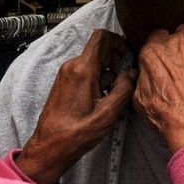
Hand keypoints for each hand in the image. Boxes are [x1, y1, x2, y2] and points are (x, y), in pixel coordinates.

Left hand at [15, 29, 134, 183]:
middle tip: (120, 84)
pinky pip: (85, 73)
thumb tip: (132, 74)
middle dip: (114, 63)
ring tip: (109, 98)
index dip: (118, 42)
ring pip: (94, 63)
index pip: (101, 37)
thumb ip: (124, 89)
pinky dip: (97, 82)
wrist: (51, 146)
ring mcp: (66, 74)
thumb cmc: (76, 133)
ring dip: (106, 75)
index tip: (125, 57)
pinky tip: (99, 101)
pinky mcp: (64, 83)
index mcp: (82, 69)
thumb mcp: (108, 112)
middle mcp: (72, 66)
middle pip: (99, 51)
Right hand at [133, 23, 183, 153]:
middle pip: (181, 30)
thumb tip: (143, 74)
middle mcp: (176, 44)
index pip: (158, 35)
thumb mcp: (140, 98)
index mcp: (154, 52)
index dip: (163, 45)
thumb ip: (142, 78)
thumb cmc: (166, 114)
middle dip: (183, 41)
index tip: (167, 55)